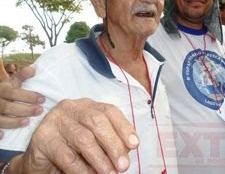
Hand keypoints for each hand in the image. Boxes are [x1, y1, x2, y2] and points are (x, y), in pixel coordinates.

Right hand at [0, 60, 44, 137]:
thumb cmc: (4, 91)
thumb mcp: (11, 82)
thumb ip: (21, 76)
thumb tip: (33, 69)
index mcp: (1, 89)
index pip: (14, 93)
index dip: (28, 96)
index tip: (42, 99)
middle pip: (7, 106)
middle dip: (24, 109)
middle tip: (39, 110)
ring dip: (13, 121)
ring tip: (27, 122)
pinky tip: (3, 136)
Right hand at [10, 99, 138, 172]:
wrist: (41, 159)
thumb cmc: (73, 147)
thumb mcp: (94, 140)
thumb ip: (109, 140)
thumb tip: (128, 148)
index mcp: (87, 105)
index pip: (109, 111)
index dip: (123, 127)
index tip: (134, 144)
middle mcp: (71, 107)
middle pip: (97, 121)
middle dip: (113, 144)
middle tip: (123, 165)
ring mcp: (56, 119)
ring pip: (84, 138)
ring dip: (100, 159)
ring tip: (110, 173)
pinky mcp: (43, 137)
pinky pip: (67, 156)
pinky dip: (83, 169)